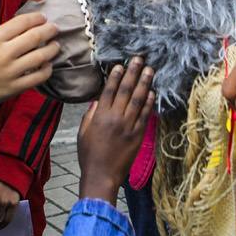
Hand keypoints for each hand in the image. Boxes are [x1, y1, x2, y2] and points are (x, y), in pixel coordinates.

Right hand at [0, 12, 59, 110]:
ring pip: (41, 56)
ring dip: (52, 49)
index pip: (22, 22)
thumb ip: (1, 34)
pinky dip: (47, 69)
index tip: (43, 18)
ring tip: (55, 45)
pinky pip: (39, 77)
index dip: (37, 18)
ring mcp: (11, 71)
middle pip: (35, 36)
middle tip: (55, 28)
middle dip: (49, 30)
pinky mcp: (15, 88)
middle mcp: (4, 53)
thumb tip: (24, 27)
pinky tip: (47, 65)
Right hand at [77, 58, 153, 202]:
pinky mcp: (137, 136)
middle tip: (139, 59)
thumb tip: (98, 101)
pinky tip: (152, 93)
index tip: (121, 65)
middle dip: (132, 73)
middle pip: (126, 90)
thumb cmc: (89, 156)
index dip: (116, 76)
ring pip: (138, 100)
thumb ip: (90, 115)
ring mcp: (128, 127)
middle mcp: (115, 119)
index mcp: (100, 116)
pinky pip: (145, 116)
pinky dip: (149, 103)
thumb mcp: (83, 133)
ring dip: (144, 83)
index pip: (109, 90)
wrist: (101, 176)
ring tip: (149, 70)